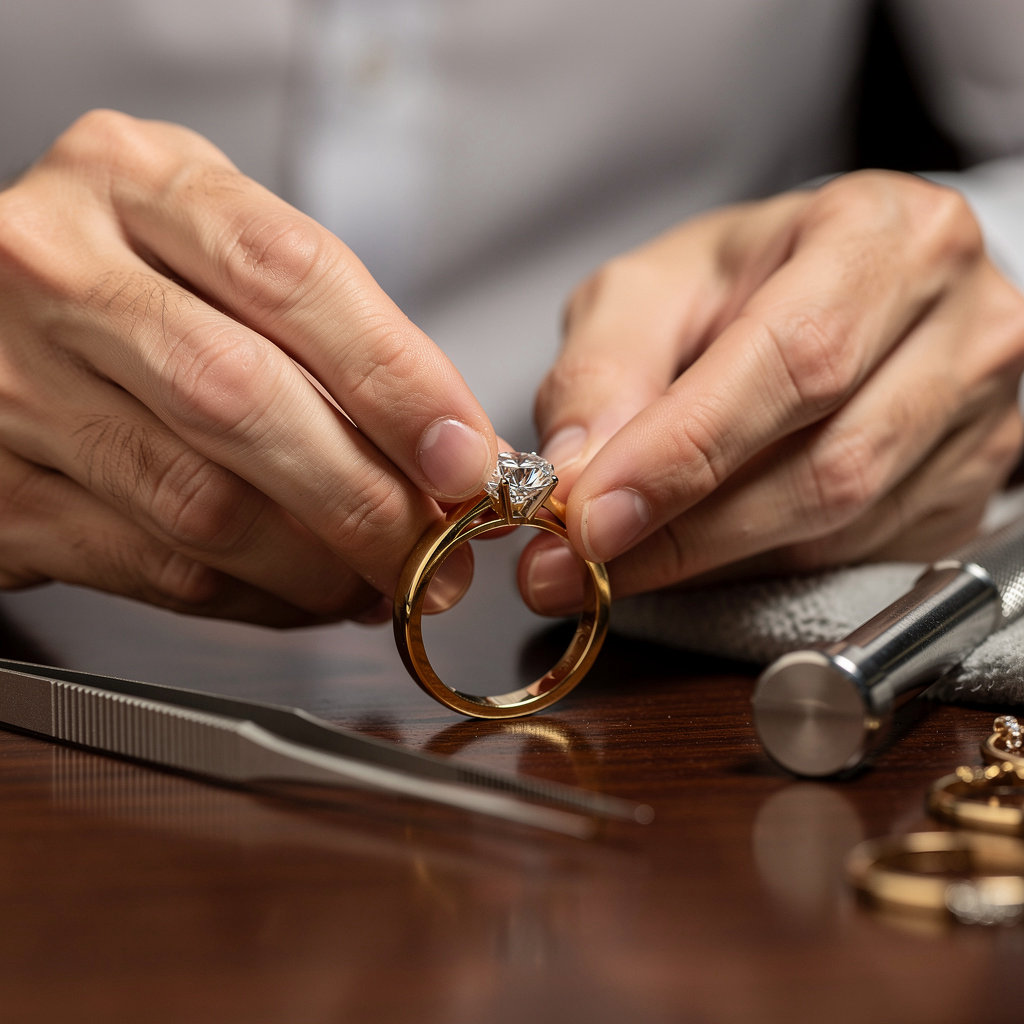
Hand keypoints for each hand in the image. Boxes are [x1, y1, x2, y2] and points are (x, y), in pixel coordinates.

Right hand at [0, 111, 495, 624]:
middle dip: (369, 498)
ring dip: (320, 564)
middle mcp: (56, 269)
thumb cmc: (131, 280)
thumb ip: (332, 334)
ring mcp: (10, 383)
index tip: (467, 457)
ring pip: (203, 504)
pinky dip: (256, 598)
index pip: (293, 275)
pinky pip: (154, 569)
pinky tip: (304, 593)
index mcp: (136, 182)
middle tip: (440, 552)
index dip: (398, 380)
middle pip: (246, 399)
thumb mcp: (220, 253)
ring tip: (382, 579)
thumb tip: (451, 450)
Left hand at [522, 171, 1023, 613]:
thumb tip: (575, 472)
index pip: (792, 361)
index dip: (684, 453)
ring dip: (711, 562)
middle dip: (684, 532)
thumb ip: (601, 369)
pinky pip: (856, 558)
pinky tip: (698, 552)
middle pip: (826, 465)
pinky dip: (756, 569)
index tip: (590, 516)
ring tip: (619, 561)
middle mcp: (960, 327)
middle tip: (579, 564)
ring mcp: (983, 418)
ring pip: (840, 529)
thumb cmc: (747, 279)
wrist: (840, 292)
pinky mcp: (969, 491)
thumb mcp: (650, 289)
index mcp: (884, 237)